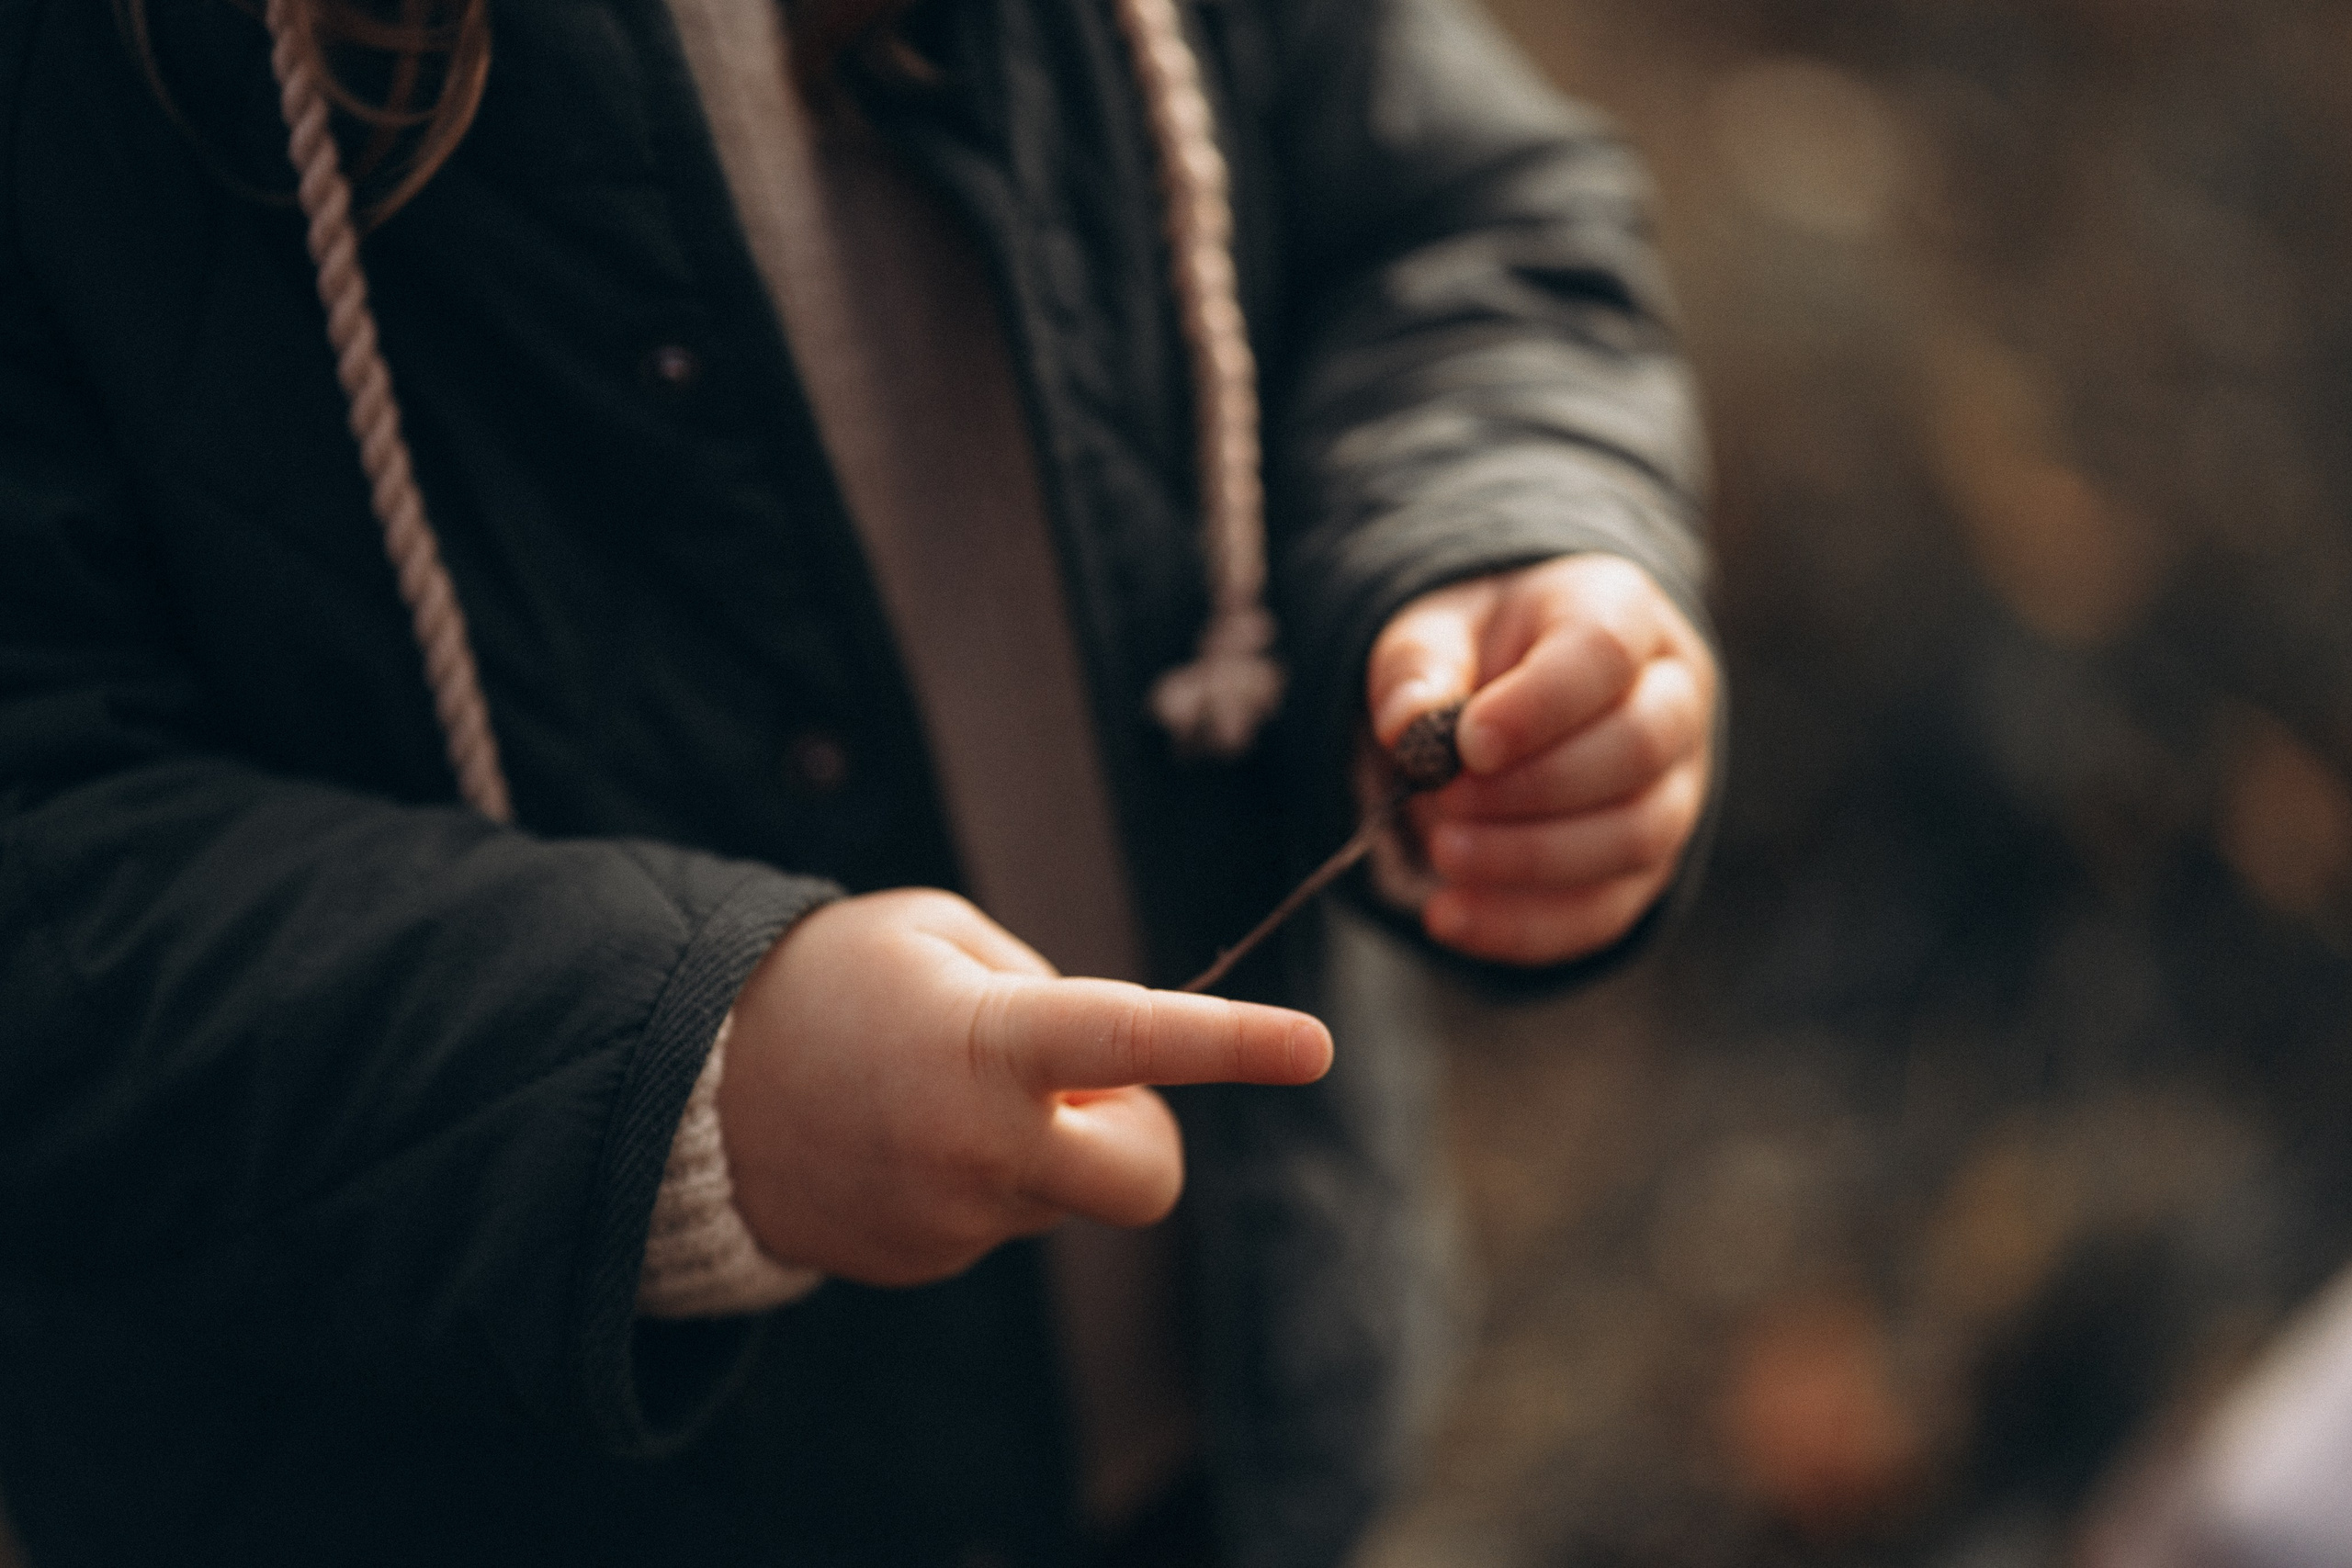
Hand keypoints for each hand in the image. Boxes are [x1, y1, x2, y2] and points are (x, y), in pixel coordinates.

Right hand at [717, 889, 1333, 1286]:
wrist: (685, 1095)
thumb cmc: (827, 984)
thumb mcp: (938, 934)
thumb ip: (1044, 987)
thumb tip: (1114, 1060)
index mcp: (987, 1043)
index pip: (1135, 1039)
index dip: (1233, 1044)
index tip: (1316, 1046)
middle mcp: (979, 1148)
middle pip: (1146, 1179)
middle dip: (1143, 1134)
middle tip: (1080, 1086)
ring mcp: (954, 1221)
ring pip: (1069, 1193)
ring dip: (1046, 1145)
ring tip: (940, 1091)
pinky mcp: (928, 1262)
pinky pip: (1005, 1218)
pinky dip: (987, 1178)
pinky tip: (905, 1138)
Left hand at [1366, 554, 1716, 965]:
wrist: (1508, 696)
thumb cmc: (1476, 651)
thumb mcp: (1433, 630)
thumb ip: (1418, 666)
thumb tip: (1407, 725)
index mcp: (1623, 612)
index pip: (1604, 654)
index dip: (1539, 706)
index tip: (1467, 745)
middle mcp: (1673, 699)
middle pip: (1638, 749)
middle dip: (1533, 788)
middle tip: (1445, 800)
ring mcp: (1674, 787)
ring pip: (1637, 838)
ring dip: (1529, 859)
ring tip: (1442, 852)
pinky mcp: (1647, 864)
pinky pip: (1605, 910)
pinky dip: (1525, 926)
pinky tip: (1449, 916)